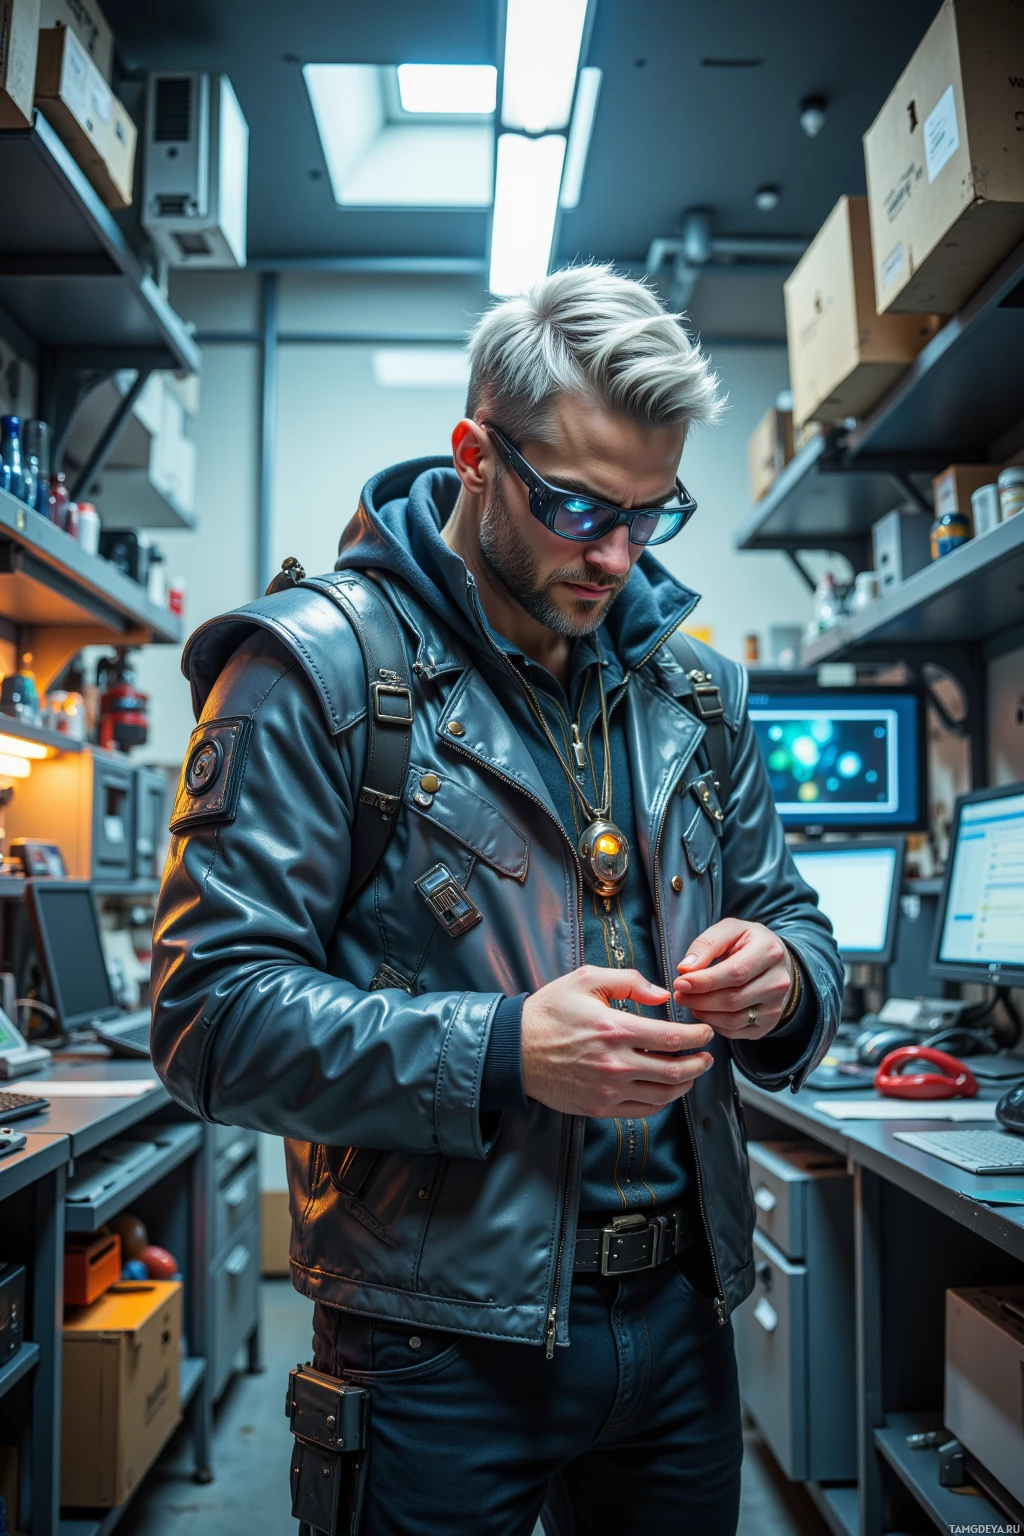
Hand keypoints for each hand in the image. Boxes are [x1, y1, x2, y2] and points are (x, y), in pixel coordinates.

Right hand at [521, 965, 714, 1117]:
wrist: (514, 1049)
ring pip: (663, 1095)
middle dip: (700, 1063)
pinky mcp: (599, 1107)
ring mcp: (608, 1089)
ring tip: (690, 1073)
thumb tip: (662, 996)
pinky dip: (661, 1102)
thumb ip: (629, 981)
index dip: (698, 1037)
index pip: (674, 1039)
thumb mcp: (586, 979)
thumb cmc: (549, 1012)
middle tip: (707, 1056)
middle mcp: (616, 1063)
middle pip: (676, 1071)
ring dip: (684, 1084)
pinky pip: (642, 1111)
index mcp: (615, 1029)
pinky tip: (664, 1090)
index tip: (706, 1032)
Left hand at [672, 920, 794, 1040]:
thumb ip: (706, 944)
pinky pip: (736, 1032)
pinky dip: (714, 1024)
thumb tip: (686, 968)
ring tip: (689, 1002)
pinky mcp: (769, 1024)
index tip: (680, 982)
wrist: (775, 963)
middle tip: (679, 995)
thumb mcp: (729, 930)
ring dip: (704, 1014)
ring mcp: (776, 1006)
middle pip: (732, 1000)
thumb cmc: (747, 943)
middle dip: (699, 1000)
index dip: (704, 981)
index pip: (734, 973)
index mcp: (769, 952)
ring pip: (733, 1020)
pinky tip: (704, 1011)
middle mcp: (778, 982)